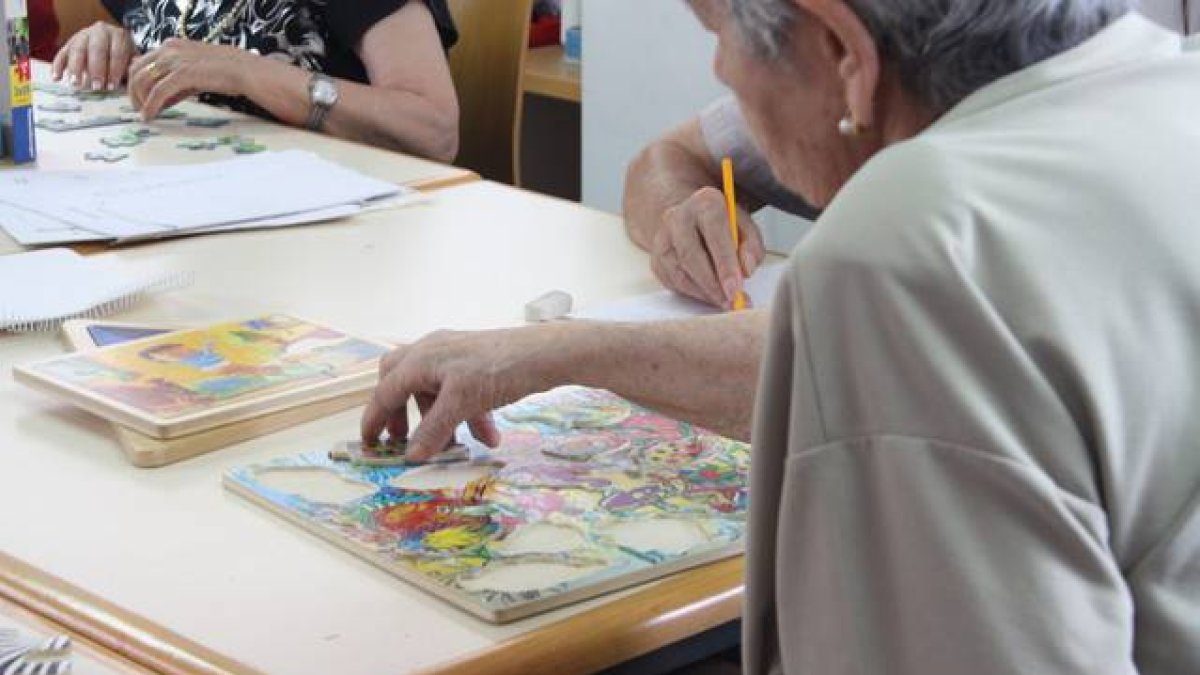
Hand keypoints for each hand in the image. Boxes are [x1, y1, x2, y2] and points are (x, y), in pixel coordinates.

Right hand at [52, 22, 135, 90]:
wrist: (111, 45)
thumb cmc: (124, 58)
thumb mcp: (132, 61)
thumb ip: (132, 67)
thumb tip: (134, 71)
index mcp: (118, 35)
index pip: (117, 52)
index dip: (114, 70)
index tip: (112, 86)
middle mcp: (99, 32)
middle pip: (96, 49)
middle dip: (96, 69)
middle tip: (96, 87)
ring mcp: (82, 36)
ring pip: (77, 50)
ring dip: (76, 68)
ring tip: (76, 84)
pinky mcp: (69, 44)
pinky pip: (61, 53)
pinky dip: (58, 66)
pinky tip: (56, 78)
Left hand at [127, 39, 249, 119]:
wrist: (245, 71)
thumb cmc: (225, 72)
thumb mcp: (194, 73)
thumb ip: (175, 83)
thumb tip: (160, 101)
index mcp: (171, 46)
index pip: (141, 62)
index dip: (134, 81)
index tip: (137, 97)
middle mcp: (169, 50)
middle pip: (136, 71)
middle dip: (133, 92)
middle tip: (137, 108)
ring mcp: (174, 61)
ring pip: (143, 81)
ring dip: (140, 100)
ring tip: (144, 114)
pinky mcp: (182, 74)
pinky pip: (158, 92)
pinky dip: (150, 105)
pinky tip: (150, 115)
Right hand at [361, 327, 564, 461]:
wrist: (546, 353)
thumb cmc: (498, 371)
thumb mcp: (461, 403)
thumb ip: (433, 430)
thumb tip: (410, 456)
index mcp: (421, 358)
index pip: (386, 391)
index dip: (375, 420)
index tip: (369, 445)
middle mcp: (433, 352)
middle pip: (402, 383)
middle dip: (403, 415)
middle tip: (405, 440)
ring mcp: (455, 356)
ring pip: (436, 392)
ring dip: (443, 422)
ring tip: (456, 448)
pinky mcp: (477, 364)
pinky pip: (461, 393)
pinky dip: (469, 416)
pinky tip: (489, 438)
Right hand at [650, 186, 765, 308]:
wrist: (689, 219)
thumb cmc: (720, 224)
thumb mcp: (744, 225)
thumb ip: (751, 245)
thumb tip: (746, 269)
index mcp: (704, 203)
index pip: (714, 232)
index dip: (725, 263)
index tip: (736, 287)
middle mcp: (678, 218)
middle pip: (691, 255)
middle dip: (713, 284)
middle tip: (731, 301)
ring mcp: (662, 239)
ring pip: (681, 273)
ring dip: (705, 292)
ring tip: (724, 301)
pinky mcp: (656, 259)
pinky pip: (674, 283)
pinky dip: (694, 294)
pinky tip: (709, 295)